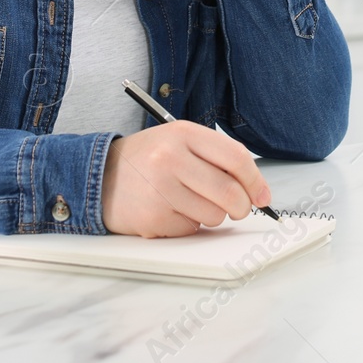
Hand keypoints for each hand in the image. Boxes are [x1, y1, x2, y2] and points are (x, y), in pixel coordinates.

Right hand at [100, 120, 272, 236]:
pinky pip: (191, 229)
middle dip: (241, 206)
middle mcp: (171, 158)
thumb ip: (214, 157)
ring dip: (211, 215)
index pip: (236, 157)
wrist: (99, 176)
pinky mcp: (153, 217)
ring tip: (188, 201)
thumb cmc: (146, 160)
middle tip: (238, 208)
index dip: (256, 181)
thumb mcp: (178, 142)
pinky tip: (169, 210)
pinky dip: (188, 224)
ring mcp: (161, 189)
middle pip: (230, 192)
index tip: (263, 196)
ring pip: (214, 215)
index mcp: (183, 134)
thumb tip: (253, 189)